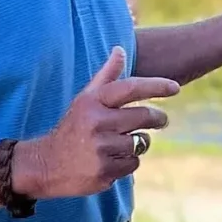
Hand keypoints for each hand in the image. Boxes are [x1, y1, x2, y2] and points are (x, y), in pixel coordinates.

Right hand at [17, 47, 177, 198]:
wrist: (45, 164)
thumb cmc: (73, 127)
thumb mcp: (85, 99)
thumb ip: (106, 76)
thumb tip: (120, 50)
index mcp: (93, 102)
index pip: (131, 88)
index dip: (156, 86)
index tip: (175, 88)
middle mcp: (97, 123)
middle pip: (143, 116)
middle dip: (158, 118)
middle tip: (162, 120)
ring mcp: (101, 148)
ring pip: (141, 142)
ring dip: (139, 142)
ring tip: (121, 143)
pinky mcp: (104, 171)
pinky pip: (133, 163)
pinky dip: (128, 162)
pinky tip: (112, 160)